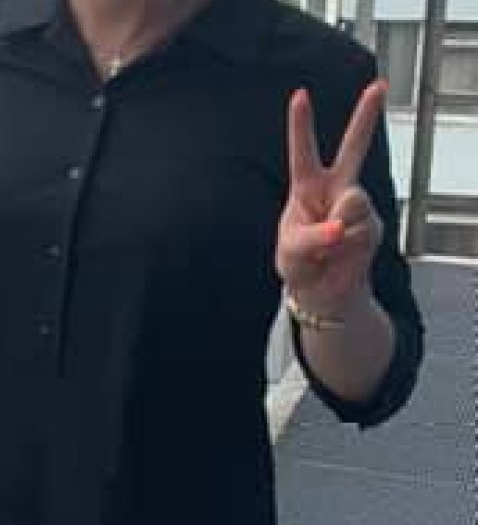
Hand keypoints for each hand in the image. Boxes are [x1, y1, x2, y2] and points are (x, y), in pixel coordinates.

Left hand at [278, 81, 386, 317]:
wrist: (323, 292)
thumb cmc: (300, 264)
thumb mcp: (292, 252)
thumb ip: (313, 237)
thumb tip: (338, 228)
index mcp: (307, 187)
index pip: (303, 151)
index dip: (301, 124)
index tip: (300, 94)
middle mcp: (336, 189)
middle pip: (354, 148)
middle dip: (367, 116)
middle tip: (379, 86)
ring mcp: (358, 206)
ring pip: (352, 202)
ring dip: (335, 229)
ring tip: (327, 246)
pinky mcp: (373, 226)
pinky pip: (360, 230)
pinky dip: (347, 246)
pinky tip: (341, 254)